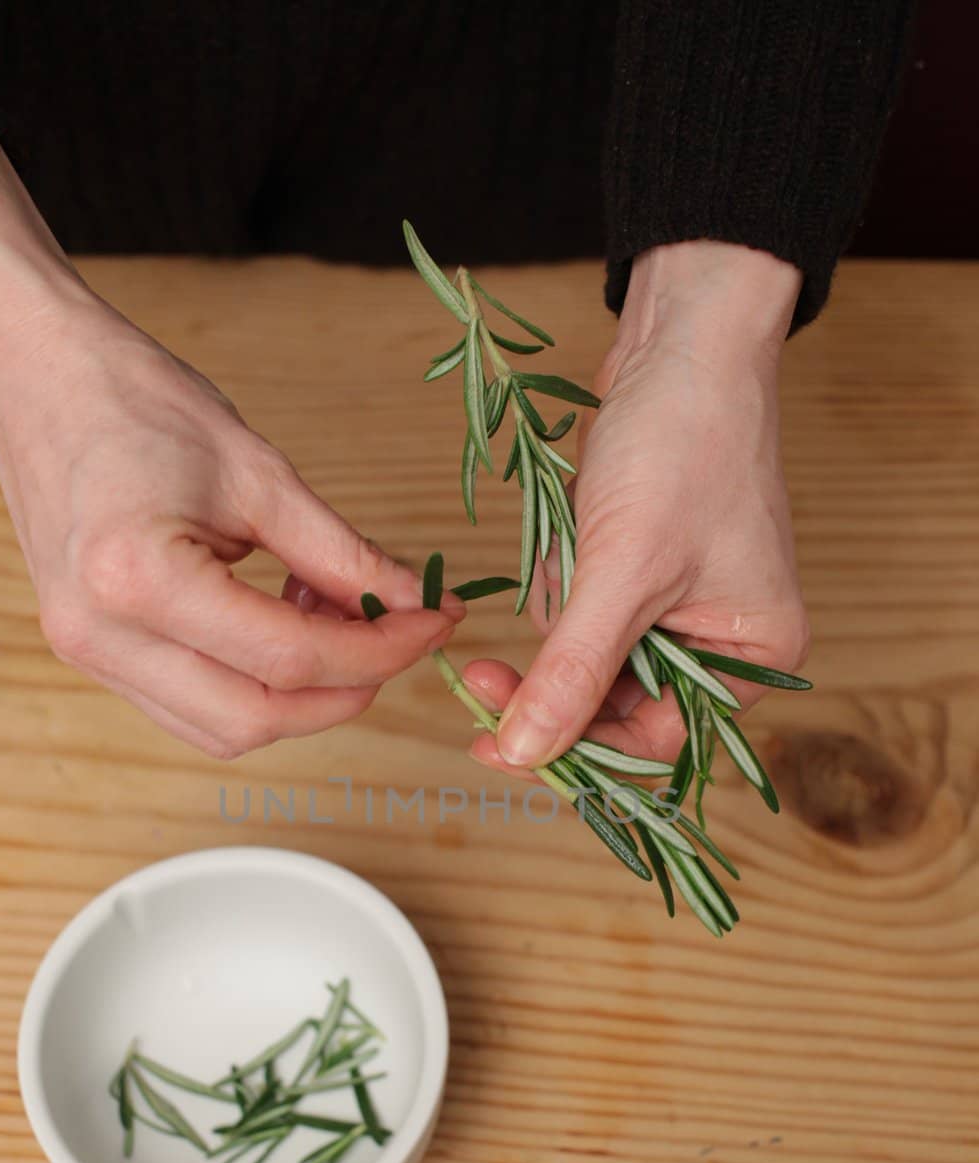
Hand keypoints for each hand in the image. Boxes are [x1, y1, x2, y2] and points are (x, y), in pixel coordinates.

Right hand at [0, 138, 459, 757]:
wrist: (34, 378)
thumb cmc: (134, 402)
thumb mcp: (258, 470)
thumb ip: (340, 552)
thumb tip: (413, 604)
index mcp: (138, 578)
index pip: (287, 657)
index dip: (378, 650)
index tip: (432, 623)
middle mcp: (101, 636)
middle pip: (254, 718)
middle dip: (345, 690)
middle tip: (395, 636)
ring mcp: (86, 655)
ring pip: (223, 729)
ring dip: (299, 697)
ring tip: (332, 620)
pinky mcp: (91, 656)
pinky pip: (191, 707)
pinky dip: (254, 686)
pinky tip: (282, 625)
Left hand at [462, 241, 809, 774]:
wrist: (683, 339)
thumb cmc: (683, 444)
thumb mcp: (624, 570)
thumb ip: (573, 671)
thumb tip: (526, 754)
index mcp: (753, 659)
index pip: (650, 742)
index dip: (570, 749)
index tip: (490, 743)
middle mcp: (724, 645)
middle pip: (612, 706)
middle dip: (555, 667)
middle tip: (478, 672)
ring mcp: (684, 607)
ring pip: (584, 654)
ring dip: (559, 606)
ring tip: (578, 538)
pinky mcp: (643, 571)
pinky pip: (580, 606)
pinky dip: (563, 575)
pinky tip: (576, 523)